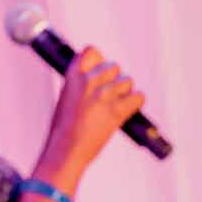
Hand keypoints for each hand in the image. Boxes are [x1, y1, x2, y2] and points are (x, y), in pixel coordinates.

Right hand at [41, 46, 144, 174]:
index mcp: (74, 76)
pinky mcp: (118, 110)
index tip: (99, 71)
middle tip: (109, 94)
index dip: (99, 61)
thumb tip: (96, 76)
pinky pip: (138, 97)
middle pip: (114, 66)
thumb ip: (81, 83)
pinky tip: (128, 109)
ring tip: (116, 104)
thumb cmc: (63, 129)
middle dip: (113, 79)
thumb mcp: (65, 97)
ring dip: (124, 92)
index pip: (92, 52)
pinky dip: (136, 103)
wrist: (66, 150)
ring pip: (127, 81)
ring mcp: (105, 95)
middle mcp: (90, 81)